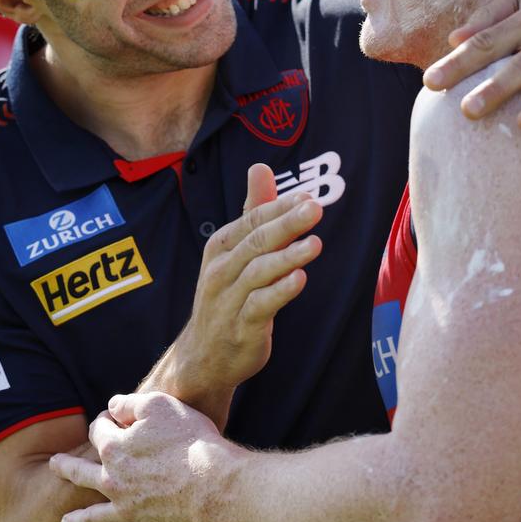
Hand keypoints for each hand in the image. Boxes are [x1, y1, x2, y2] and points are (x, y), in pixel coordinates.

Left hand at [51, 393, 227, 521]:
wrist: (216, 482)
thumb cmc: (190, 439)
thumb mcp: (158, 404)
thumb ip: (130, 402)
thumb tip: (112, 405)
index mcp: (114, 450)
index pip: (97, 431)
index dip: (103, 421)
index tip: (109, 417)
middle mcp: (114, 482)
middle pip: (82, 473)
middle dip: (67, 467)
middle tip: (54, 465)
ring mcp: (130, 509)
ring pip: (97, 516)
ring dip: (80, 519)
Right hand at [173, 164, 323, 393]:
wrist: (204, 355)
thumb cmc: (227, 294)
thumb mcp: (236, 249)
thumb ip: (253, 209)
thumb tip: (261, 167)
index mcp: (221, 246)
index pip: (252, 219)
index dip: (279, 207)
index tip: (307, 197)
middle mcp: (222, 269)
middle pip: (257, 241)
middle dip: (286, 224)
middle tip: (315, 209)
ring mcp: (230, 299)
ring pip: (259, 272)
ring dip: (288, 257)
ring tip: (315, 244)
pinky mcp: (241, 327)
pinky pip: (260, 306)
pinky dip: (279, 292)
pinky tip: (300, 280)